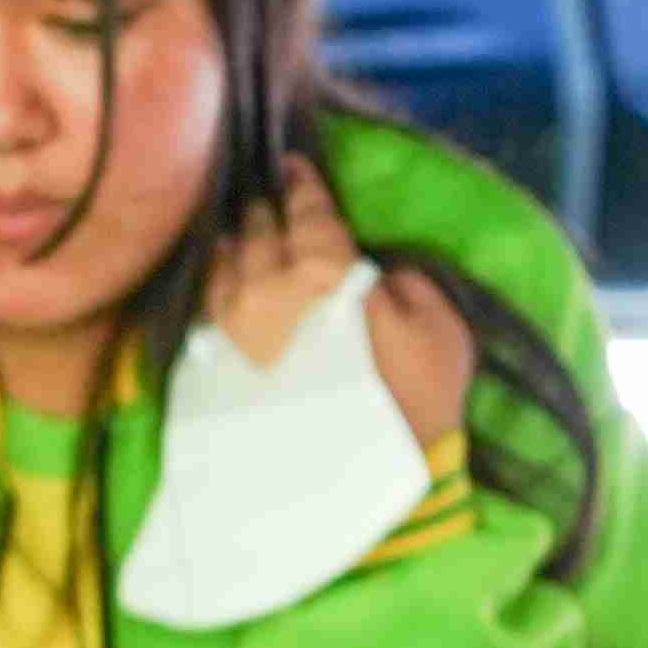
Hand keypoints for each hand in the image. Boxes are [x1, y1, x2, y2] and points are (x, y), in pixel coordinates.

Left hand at [198, 158, 473, 449]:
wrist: (364, 483)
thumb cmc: (415, 401)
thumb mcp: (439, 329)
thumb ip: (403, 283)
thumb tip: (373, 268)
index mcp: (323, 270)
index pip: (307, 211)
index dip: (302, 184)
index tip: (293, 165)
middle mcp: (268, 290)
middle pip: (258, 232)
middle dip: (264, 212)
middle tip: (269, 201)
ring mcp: (236, 332)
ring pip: (223, 267)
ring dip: (233, 245)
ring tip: (238, 236)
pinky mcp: (218, 370)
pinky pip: (207, 314)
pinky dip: (214, 291)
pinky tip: (221, 285)